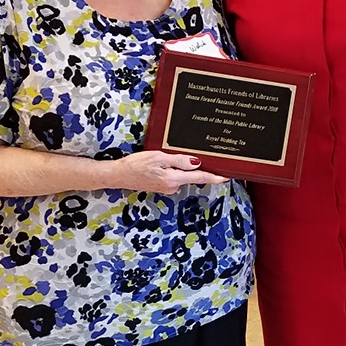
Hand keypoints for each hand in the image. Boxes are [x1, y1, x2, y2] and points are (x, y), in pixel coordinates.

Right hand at [111, 151, 229, 194]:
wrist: (119, 175)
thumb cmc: (136, 164)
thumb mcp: (159, 157)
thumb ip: (179, 161)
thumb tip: (196, 163)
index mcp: (173, 179)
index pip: (199, 177)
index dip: (214, 177)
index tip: (226, 177)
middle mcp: (172, 186)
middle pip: (192, 176)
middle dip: (196, 167)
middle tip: (195, 157)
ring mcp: (167, 188)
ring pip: (183, 175)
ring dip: (182, 167)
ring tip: (168, 158)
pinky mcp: (163, 187)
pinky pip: (175, 177)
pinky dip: (174, 170)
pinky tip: (164, 164)